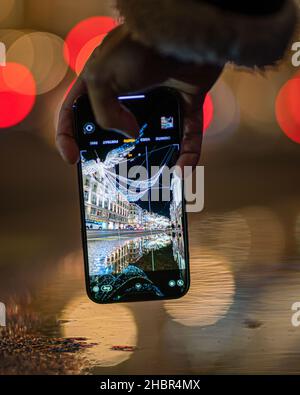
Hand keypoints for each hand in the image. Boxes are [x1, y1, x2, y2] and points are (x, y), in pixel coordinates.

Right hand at [56, 25, 222, 168]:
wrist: (185, 33)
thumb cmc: (138, 48)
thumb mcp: (102, 76)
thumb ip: (104, 112)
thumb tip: (130, 135)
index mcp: (101, 82)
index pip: (76, 112)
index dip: (68, 135)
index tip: (72, 159)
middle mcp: (130, 93)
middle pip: (117, 131)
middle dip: (116, 154)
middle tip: (116, 174)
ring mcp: (160, 100)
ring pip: (156, 138)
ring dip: (156, 160)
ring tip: (154, 180)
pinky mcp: (187, 104)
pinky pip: (188, 135)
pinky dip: (187, 154)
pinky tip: (182, 171)